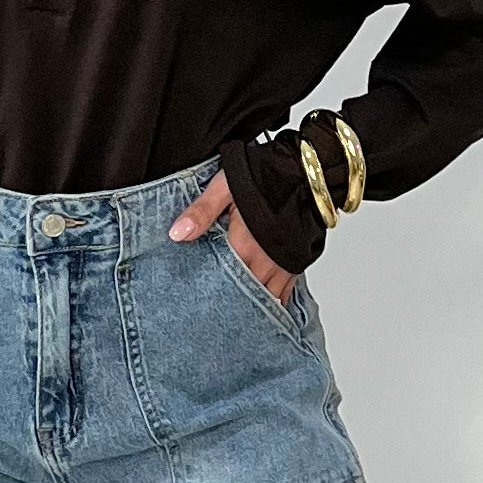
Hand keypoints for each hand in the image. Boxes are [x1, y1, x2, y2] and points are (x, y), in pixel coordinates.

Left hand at [167, 167, 296, 302]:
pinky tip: (261, 303)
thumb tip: (177, 234)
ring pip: (265, 298)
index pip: (221, 281)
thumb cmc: (264, 174)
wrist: (305, 170)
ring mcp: (282, 265)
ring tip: (235, 311)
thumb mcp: (225, 187)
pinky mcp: (295, 262)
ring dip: (251, 303)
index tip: (198, 299)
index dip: (209, 291)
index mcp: (243, 246)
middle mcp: (265, 261)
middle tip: (213, 311)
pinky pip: (284, 293)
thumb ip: (201, 212)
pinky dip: (272, 300)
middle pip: (244, 294)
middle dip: (230, 302)